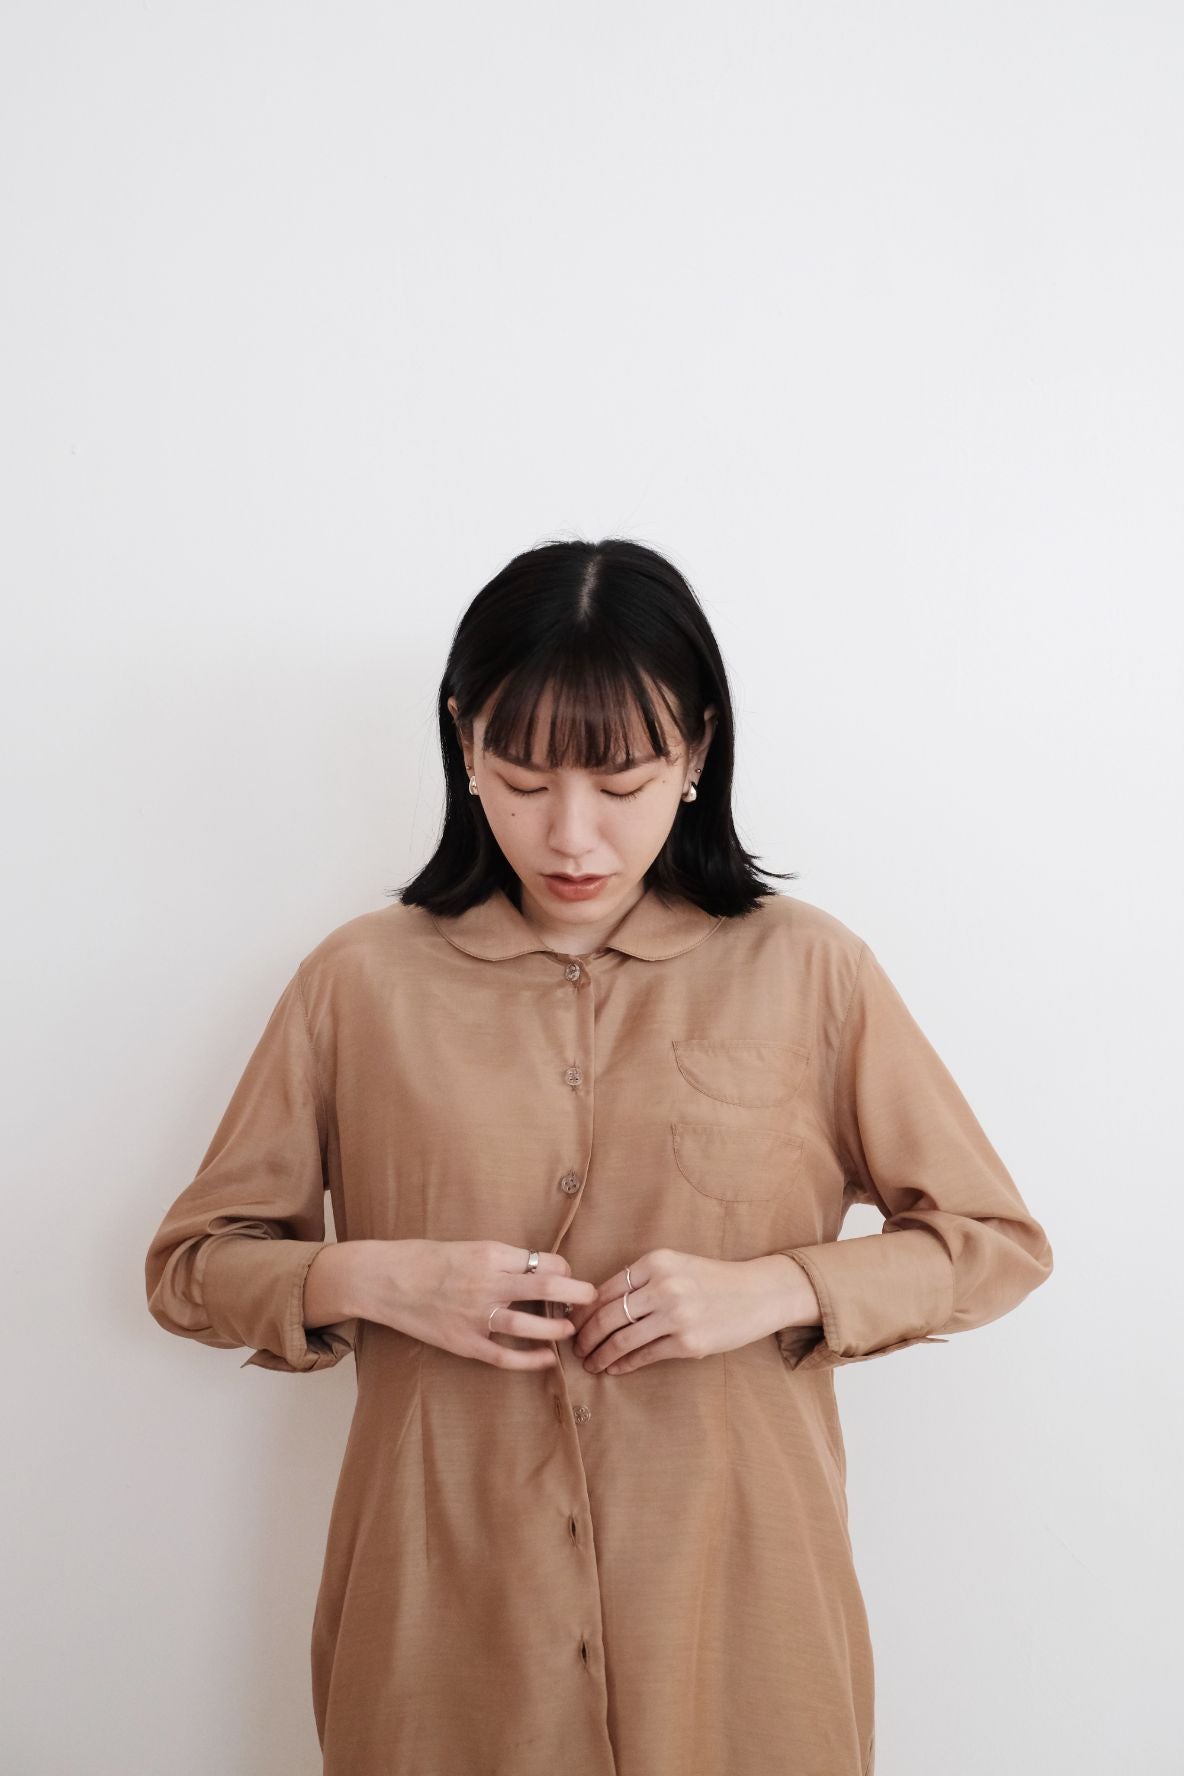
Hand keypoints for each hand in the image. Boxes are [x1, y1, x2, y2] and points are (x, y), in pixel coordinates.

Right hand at [355, 1239, 598, 1370]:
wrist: (382, 1279)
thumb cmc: (423, 1257)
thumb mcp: (467, 1246)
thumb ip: (499, 1259)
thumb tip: (534, 1268)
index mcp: (489, 1253)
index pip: (542, 1260)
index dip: (563, 1267)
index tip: (567, 1272)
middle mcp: (486, 1283)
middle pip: (547, 1287)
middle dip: (577, 1293)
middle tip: (591, 1297)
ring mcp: (475, 1315)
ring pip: (530, 1324)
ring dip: (557, 1328)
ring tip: (571, 1330)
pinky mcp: (463, 1342)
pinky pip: (505, 1355)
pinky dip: (530, 1360)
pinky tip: (546, 1360)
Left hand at [570, 1248, 822, 1375]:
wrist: (759, 1293)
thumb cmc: (713, 1280)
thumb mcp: (676, 1266)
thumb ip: (642, 1280)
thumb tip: (597, 1304)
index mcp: (656, 1262)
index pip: (605, 1290)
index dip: (584, 1311)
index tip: (572, 1323)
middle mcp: (664, 1286)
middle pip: (607, 1316)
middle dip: (585, 1336)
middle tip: (575, 1348)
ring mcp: (676, 1316)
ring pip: (621, 1340)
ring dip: (600, 1355)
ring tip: (590, 1363)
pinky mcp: (689, 1343)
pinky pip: (644, 1356)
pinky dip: (623, 1365)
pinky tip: (614, 1368)